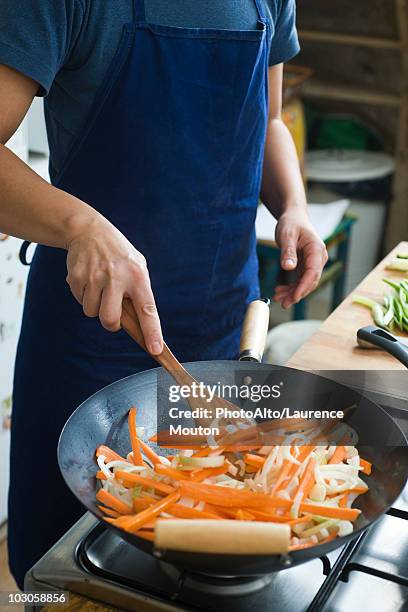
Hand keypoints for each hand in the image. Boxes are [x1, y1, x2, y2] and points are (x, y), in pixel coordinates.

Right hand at [66, 216, 162, 353]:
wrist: (89, 230)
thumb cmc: (120, 256)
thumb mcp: (137, 267)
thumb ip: (139, 293)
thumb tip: (139, 327)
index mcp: (138, 276)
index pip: (147, 310)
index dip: (152, 332)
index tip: (156, 350)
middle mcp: (117, 277)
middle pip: (110, 320)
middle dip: (110, 324)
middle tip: (112, 315)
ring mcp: (95, 276)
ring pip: (91, 312)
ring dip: (95, 306)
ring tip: (100, 287)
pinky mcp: (76, 276)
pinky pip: (80, 300)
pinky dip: (84, 295)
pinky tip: (89, 279)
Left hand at [273, 208, 327, 308]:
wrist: (293, 217)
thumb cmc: (291, 223)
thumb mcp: (287, 235)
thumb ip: (288, 251)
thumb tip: (288, 267)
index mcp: (316, 250)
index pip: (313, 273)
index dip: (304, 287)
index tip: (294, 298)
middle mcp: (318, 258)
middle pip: (310, 281)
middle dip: (297, 294)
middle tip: (283, 303)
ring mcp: (313, 262)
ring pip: (305, 283)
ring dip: (292, 292)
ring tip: (278, 298)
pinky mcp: (306, 265)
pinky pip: (300, 279)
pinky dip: (291, 287)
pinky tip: (280, 291)